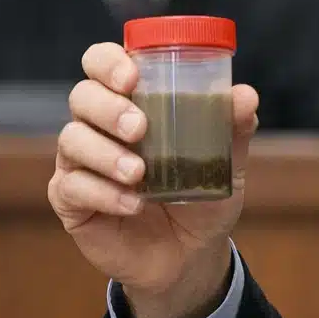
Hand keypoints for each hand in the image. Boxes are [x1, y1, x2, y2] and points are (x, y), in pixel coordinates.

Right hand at [48, 43, 258, 317]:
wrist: (192, 255)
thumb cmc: (202, 197)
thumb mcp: (226, 165)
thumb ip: (234, 130)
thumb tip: (246, 95)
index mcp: (131, 103)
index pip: (102, 64)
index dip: (108, 62)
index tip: (131, 75)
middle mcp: (99, 126)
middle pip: (83, 97)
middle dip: (108, 108)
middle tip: (140, 128)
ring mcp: (81, 163)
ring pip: (72, 140)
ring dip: (105, 154)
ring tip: (139, 173)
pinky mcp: (72, 201)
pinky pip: (72, 187)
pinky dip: (104, 193)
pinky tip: (132, 204)